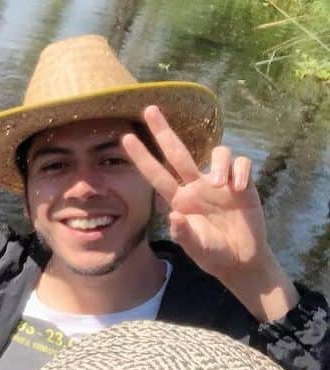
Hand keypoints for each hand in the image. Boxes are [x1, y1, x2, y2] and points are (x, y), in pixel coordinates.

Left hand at [121, 105, 297, 321]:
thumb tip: (174, 214)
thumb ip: (184, 233)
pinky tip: (239, 188)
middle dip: (163, 130)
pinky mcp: (243, 184)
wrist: (241, 260)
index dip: (142, 156)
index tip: (126, 138)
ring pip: (218, 153)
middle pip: (178, 152)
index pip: (156, 174)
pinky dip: (240, 171)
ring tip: (221, 185)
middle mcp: (196, 186)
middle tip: (149, 109)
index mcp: (179, 199)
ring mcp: (219, 184)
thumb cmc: (212, 252)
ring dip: (219, 164)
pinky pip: (242, 163)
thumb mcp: (195, 247)